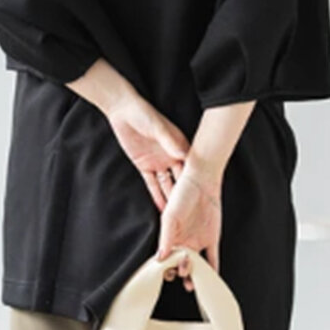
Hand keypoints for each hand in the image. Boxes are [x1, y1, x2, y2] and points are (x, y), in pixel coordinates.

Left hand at [105, 91, 190, 210]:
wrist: (122, 110)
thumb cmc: (143, 114)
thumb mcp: (157, 127)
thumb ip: (169, 140)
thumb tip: (184, 153)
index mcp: (179, 147)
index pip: (191, 169)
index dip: (198, 183)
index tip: (207, 199)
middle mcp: (172, 157)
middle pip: (181, 181)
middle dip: (187, 198)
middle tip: (194, 216)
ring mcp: (159, 163)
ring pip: (167, 185)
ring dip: (172, 201)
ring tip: (179, 219)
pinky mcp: (144, 166)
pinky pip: (151, 184)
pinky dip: (156, 196)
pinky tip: (161, 210)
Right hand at [156, 166, 222, 290]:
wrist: (203, 181)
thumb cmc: (183, 193)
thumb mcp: (170, 215)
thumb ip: (165, 237)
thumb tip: (159, 258)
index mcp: (169, 236)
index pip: (165, 257)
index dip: (164, 267)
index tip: (165, 273)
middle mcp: (182, 241)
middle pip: (178, 263)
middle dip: (178, 271)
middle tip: (181, 272)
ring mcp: (197, 241)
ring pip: (194, 265)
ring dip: (192, 275)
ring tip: (191, 283)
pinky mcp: (211, 239)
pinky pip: (212, 258)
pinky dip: (212, 270)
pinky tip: (211, 278)